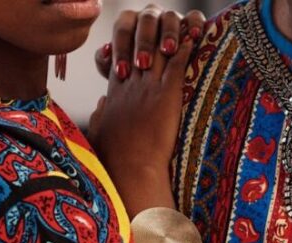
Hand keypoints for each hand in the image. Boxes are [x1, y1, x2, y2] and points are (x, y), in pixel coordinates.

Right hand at [90, 27, 194, 206]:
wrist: (131, 169)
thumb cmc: (115, 160)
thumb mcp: (99, 134)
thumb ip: (99, 116)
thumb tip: (100, 106)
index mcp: (114, 95)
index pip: (121, 61)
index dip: (130, 48)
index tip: (137, 41)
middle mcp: (130, 85)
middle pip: (139, 50)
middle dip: (150, 37)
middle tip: (161, 25)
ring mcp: (148, 87)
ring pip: (158, 51)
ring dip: (170, 36)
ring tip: (180, 24)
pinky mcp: (166, 94)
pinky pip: (177, 63)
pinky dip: (185, 47)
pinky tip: (192, 36)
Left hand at [94, 5, 205, 79]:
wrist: (157, 84)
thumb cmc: (136, 76)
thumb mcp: (119, 72)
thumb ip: (105, 62)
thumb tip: (105, 51)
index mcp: (129, 24)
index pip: (123, 29)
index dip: (121, 49)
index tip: (122, 72)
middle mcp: (149, 17)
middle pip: (146, 20)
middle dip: (144, 42)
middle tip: (143, 64)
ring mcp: (170, 18)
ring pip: (170, 17)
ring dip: (168, 33)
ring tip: (168, 51)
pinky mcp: (191, 23)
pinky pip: (195, 16)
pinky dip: (194, 24)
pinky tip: (194, 37)